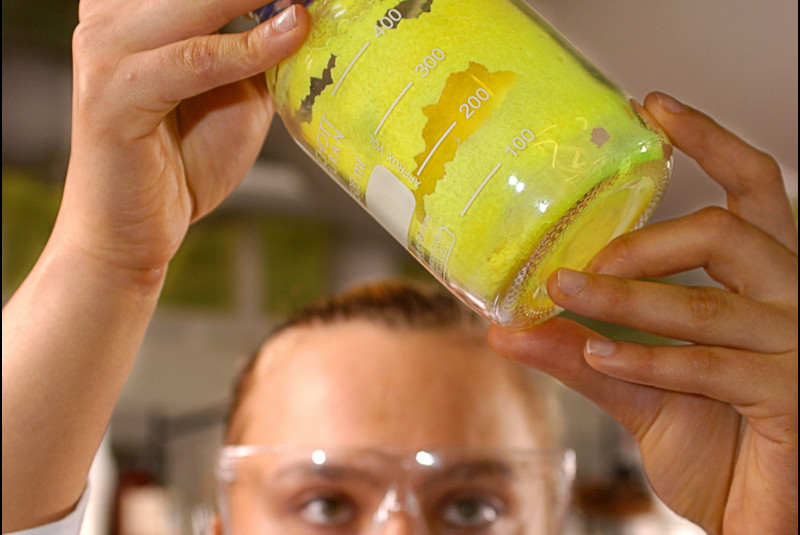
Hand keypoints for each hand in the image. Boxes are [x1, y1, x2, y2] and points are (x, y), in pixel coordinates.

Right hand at [2, 2, 309, 528]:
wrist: (133, 232)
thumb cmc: (183, 162)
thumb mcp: (235, 92)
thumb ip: (258, 49)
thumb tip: (302, 12)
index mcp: (131, 9)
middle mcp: (109, 17)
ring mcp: (105, 51)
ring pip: (195, 4)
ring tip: (308, 2)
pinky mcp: (112, 94)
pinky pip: (193, 60)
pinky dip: (246, 50)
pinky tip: (291, 34)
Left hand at [489, 92, 797, 533]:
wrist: (759, 521)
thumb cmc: (718, 451)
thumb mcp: (640, 392)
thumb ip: (583, 355)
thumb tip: (508, 328)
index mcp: (766, 286)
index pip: (754, 191)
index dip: (710, 142)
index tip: (652, 106)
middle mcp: (793, 302)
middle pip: (729, 231)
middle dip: (645, 242)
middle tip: (582, 262)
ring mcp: (799, 348)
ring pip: (707, 299)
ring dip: (623, 299)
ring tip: (562, 294)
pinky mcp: (794, 397)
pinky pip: (713, 364)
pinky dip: (646, 358)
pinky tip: (597, 354)